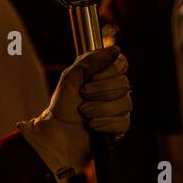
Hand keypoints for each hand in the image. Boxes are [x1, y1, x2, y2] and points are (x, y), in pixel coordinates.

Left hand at [17, 47, 131, 177]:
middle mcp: (114, 89)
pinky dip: (105, 124)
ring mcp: (119, 108)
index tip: (91, 78)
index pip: (122, 64)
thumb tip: (116, 49)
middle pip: (124, 84)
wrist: (57, 133)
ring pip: (125, 103)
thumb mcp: (71, 76)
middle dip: (99, 92)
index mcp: (104, 74)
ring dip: (99, 109)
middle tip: (83, 96)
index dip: (109, 71)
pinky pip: (123, 122)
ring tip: (84, 113)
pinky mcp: (120, 127)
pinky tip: (93, 125)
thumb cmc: (62, 104)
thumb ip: (92, 60)